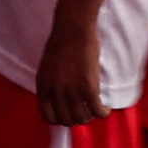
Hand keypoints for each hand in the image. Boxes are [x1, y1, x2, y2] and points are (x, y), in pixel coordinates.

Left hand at [33, 11, 111, 127]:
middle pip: (66, 120)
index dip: (60, 120)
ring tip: (95, 109)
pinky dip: (103, 113)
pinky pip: (96, 110)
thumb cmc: (62, 43)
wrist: (73, 27)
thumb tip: (61, 102)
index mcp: (42, 86)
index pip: (48, 116)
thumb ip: (52, 85)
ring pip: (81, 118)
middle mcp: (54, 90)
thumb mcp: (48, 68)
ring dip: (90, 117)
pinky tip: (105, 109)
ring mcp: (71, 89)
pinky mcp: (88, 86)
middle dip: (77, 119)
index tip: (68, 115)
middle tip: (85, 112)